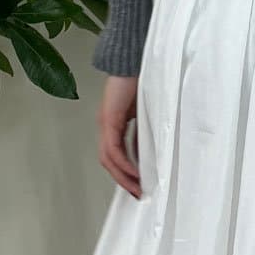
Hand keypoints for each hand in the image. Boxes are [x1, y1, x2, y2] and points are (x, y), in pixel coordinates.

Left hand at [98, 74, 141, 196]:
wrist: (132, 60)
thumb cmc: (140, 81)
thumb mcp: (145, 114)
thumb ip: (144, 132)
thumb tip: (149, 152)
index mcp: (114, 124)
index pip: (115, 155)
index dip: (125, 173)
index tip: (138, 186)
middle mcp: (106, 125)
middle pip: (109, 161)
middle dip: (123, 180)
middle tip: (138, 194)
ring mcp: (105, 123)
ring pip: (109, 158)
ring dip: (123, 176)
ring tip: (137, 188)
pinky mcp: (109, 119)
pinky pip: (113, 148)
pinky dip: (124, 163)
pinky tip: (135, 172)